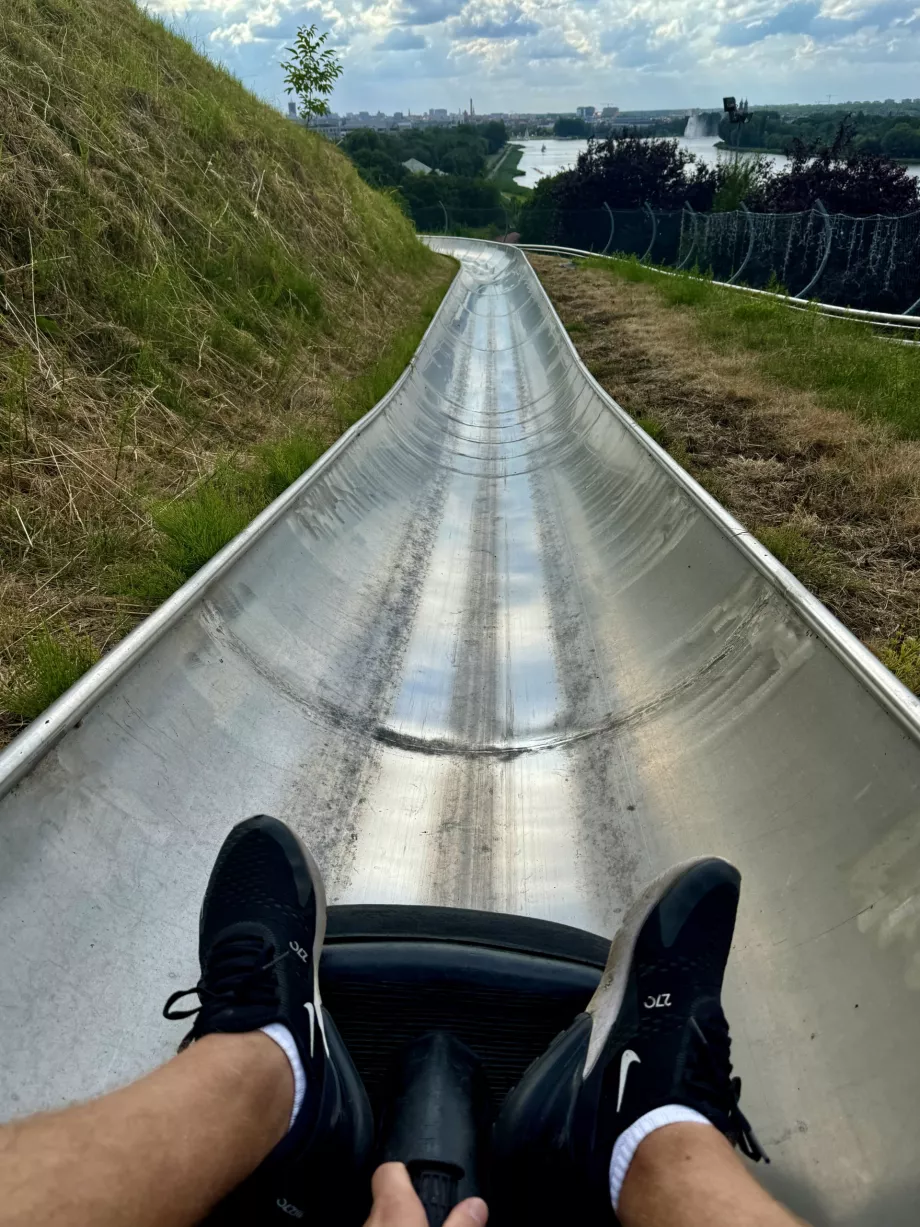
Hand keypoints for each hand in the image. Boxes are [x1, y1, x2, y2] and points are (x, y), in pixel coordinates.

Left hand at [364, 1162, 488, 1226]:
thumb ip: (461, 1225)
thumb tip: (476, 1205)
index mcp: (394, 1210)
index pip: (389, 1170)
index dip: (405, 1169)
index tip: (421, 1174)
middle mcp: (372, 1222)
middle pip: (386, 1200)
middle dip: (407, 1205)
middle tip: (431, 1214)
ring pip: (379, 1223)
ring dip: (396, 1225)